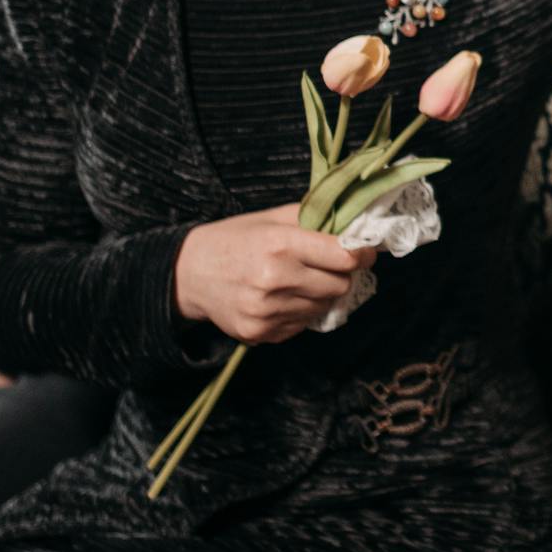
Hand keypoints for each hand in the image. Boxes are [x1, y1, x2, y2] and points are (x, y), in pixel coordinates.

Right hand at [173, 205, 377, 344]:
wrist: (188, 273)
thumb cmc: (236, 239)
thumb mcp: (273, 218)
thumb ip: (316, 220)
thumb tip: (360, 224)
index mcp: (280, 245)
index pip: (345, 257)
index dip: (361, 253)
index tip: (364, 250)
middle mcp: (274, 280)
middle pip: (340, 285)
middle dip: (343, 274)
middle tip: (332, 265)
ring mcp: (266, 311)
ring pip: (324, 306)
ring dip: (323, 293)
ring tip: (303, 280)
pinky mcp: (260, 333)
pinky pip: (302, 324)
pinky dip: (302, 311)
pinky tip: (284, 297)